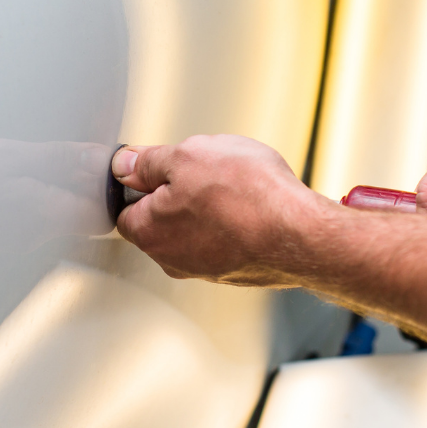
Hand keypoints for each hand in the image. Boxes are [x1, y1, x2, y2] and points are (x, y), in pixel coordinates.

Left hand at [111, 135, 321, 283]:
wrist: (302, 234)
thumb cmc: (248, 197)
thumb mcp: (187, 156)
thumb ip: (149, 161)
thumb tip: (127, 164)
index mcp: (149, 232)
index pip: (125, 208)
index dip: (141, 182)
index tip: (159, 166)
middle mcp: (172, 259)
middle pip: (161, 219)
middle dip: (178, 193)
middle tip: (204, 173)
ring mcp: (205, 269)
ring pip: (195, 228)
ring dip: (209, 207)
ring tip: (234, 188)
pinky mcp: (235, 271)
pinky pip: (224, 239)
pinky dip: (233, 223)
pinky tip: (252, 205)